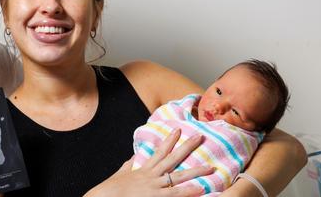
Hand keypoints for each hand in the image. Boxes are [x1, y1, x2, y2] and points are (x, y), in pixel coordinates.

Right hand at [85, 128, 212, 195]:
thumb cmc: (110, 189)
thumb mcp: (120, 175)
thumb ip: (128, 167)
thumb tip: (131, 159)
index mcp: (144, 170)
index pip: (160, 152)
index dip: (170, 141)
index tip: (178, 129)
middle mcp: (151, 176)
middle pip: (173, 159)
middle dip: (187, 147)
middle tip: (200, 137)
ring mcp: (155, 187)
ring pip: (179, 177)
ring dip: (196, 172)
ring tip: (211, 167)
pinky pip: (175, 194)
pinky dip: (188, 192)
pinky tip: (201, 189)